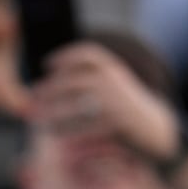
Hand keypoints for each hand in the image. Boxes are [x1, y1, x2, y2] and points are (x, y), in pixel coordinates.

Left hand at [34, 42, 181, 159]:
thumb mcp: (112, 86)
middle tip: (33, 98)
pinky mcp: (117, 125)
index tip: (46, 64)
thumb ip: (88, 80)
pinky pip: (86, 127)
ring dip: (53, 112)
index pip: (88, 54)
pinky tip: (55, 134)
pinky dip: (67, 130)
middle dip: (50, 89)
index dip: (65, 56)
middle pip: (74, 81)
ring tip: (37, 120)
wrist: (154, 131)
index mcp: (114, 69)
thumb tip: (49, 82)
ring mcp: (117, 103)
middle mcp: (115, 82)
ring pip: (77, 106)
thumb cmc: (123, 109)